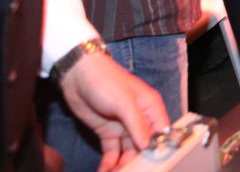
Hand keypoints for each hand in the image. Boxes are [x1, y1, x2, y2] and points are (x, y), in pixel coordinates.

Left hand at [59, 52, 169, 170]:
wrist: (77, 76)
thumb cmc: (107, 82)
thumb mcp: (125, 103)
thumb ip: (138, 125)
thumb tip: (148, 147)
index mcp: (151, 108)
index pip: (162, 133)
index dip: (159, 149)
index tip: (154, 165)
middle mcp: (140, 119)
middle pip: (144, 146)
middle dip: (138, 161)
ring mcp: (123, 127)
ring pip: (128, 151)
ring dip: (123, 164)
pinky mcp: (107, 132)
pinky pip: (112, 152)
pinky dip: (109, 163)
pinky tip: (105, 171)